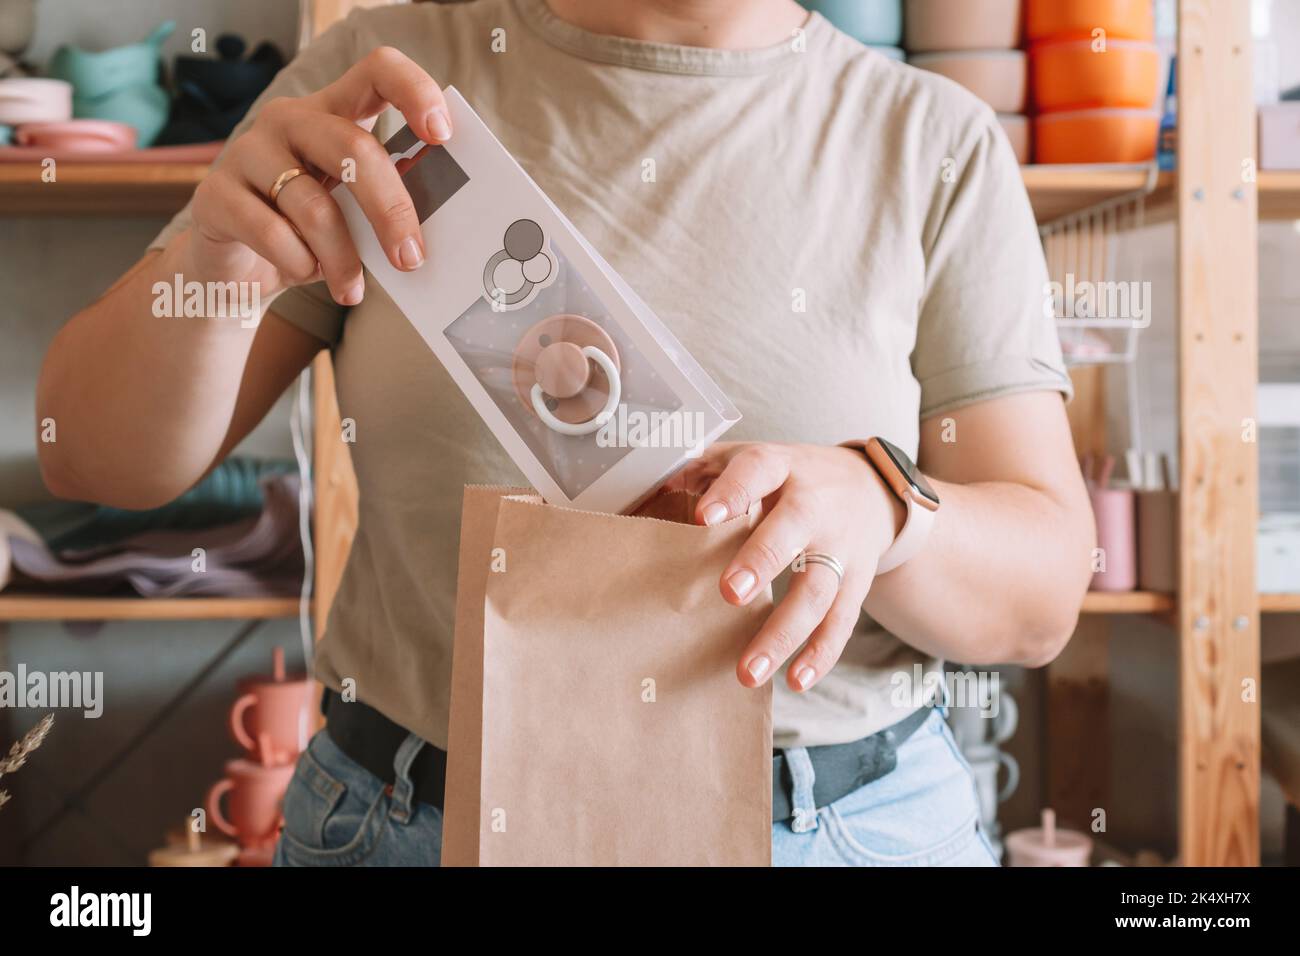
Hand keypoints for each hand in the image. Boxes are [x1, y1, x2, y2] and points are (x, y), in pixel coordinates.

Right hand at [186, 47, 451, 304]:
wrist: (234, 271)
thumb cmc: (307, 235)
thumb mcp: (353, 215)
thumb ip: (385, 206)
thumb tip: (430, 236)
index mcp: (333, 114)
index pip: (377, 72)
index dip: (414, 91)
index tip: (443, 135)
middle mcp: (289, 120)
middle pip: (352, 147)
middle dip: (390, 210)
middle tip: (410, 258)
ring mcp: (247, 152)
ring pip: (313, 204)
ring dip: (343, 258)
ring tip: (352, 289)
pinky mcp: (215, 194)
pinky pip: (271, 232)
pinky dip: (299, 263)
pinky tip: (305, 274)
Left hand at [673, 443, 904, 691]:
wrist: (869, 488)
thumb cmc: (789, 479)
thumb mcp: (753, 459)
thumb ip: (704, 472)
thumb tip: (643, 494)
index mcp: (782, 467)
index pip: (758, 470)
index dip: (734, 491)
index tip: (704, 517)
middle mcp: (816, 505)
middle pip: (794, 529)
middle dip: (762, 561)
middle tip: (730, 593)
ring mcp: (841, 546)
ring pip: (817, 589)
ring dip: (783, 633)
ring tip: (747, 671)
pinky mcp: (857, 582)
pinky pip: (841, 621)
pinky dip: (819, 654)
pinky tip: (794, 680)